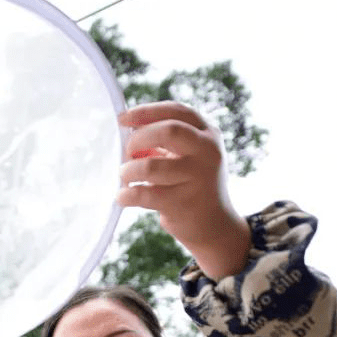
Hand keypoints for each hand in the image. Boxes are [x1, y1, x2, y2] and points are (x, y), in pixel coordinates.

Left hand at [117, 101, 250, 278]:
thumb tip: (127, 132)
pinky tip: (123, 196)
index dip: (146, 112)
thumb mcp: (187, 155)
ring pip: (150, 167)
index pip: (177, 111)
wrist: (214, 225)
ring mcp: (198, 178)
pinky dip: (126, 195)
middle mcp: (208, 152)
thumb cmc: (191, 183)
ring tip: (125, 176)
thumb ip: (164, 141)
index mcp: (208, 134)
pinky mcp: (183, 203)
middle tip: (127, 152)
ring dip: (128, 170)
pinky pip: (144, 195)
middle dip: (139, 139)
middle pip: (168, 131)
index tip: (123, 118)